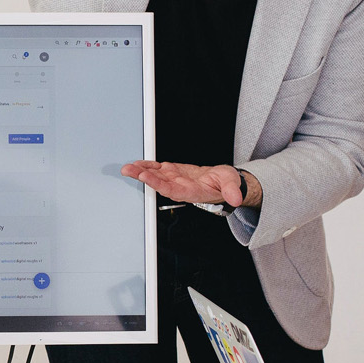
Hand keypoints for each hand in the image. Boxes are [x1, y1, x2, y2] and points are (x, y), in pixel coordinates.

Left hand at [121, 161, 258, 206]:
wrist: (222, 182)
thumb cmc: (226, 183)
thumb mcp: (232, 184)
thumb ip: (231, 191)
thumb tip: (236, 198)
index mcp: (192, 192)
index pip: (173, 190)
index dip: (159, 184)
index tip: (147, 177)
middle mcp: (180, 188)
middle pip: (159, 184)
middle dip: (144, 178)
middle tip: (130, 171)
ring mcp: (175, 180)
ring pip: (156, 176)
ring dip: (141, 172)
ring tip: (128, 168)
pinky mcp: (173, 172)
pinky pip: (158, 170)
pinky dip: (147, 166)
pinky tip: (136, 164)